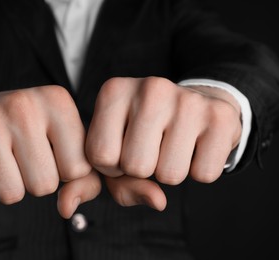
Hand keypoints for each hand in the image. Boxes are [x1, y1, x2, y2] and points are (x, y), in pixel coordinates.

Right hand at [0, 86, 92, 209]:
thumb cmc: (30, 132)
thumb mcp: (66, 143)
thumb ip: (86, 179)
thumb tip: (66, 208)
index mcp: (57, 101)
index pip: (77, 170)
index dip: (64, 171)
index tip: (50, 151)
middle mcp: (23, 105)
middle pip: (44, 185)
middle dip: (34, 180)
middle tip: (21, 155)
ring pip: (11, 194)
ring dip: (8, 186)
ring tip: (1, 157)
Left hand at [86, 76, 241, 208]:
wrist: (192, 104)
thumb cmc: (143, 133)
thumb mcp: (117, 151)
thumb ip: (118, 185)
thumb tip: (157, 200)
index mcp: (114, 92)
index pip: (100, 156)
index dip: (112, 167)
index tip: (122, 149)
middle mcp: (150, 89)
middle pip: (135, 166)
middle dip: (142, 170)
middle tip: (152, 148)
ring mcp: (187, 100)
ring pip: (170, 175)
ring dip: (170, 172)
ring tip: (172, 145)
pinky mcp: (220, 116)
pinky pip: (204, 174)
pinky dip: (199, 171)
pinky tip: (195, 146)